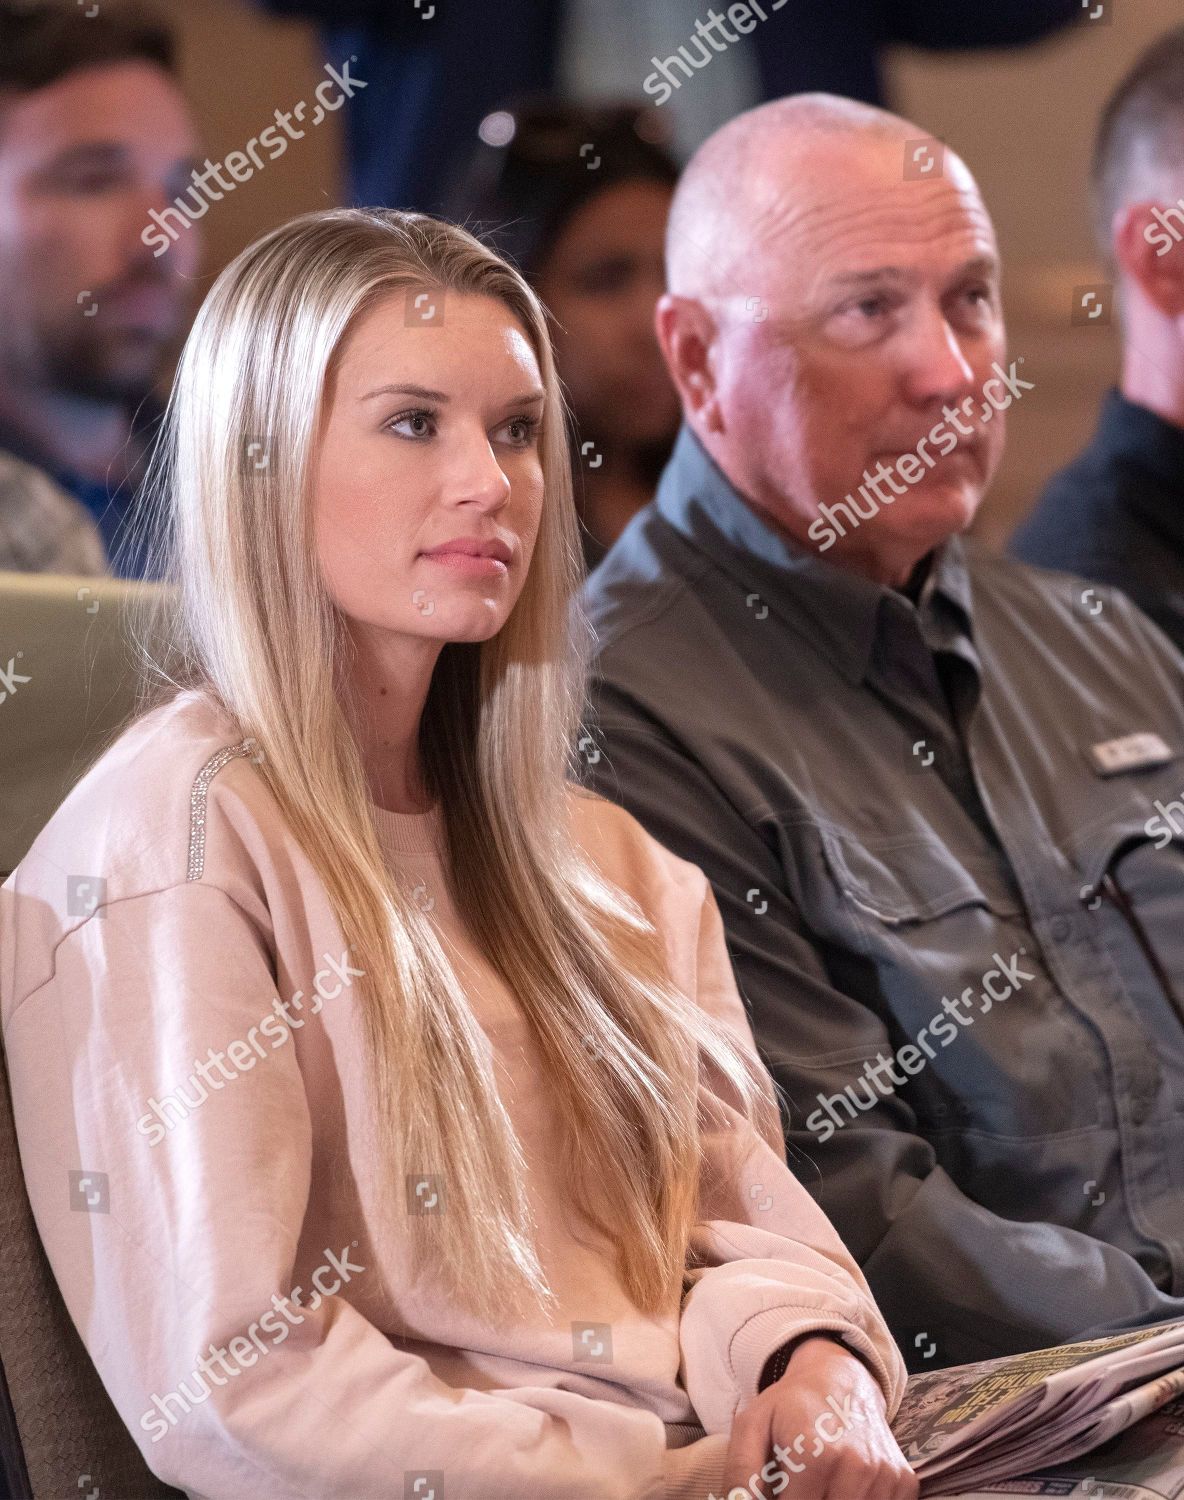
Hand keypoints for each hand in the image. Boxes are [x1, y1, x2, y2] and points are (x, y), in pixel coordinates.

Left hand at [720, 1334, 917, 1498]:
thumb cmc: (791, 1406)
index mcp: (815, 1455)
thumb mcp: (752, 1426)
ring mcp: (884, 1475)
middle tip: (801, 1485)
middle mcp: (856, 1467)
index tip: (782, 1490)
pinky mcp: (903, 1481)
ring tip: (821, 1485)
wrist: (839, 1377)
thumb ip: (742, 1473)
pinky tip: (845, 1486)